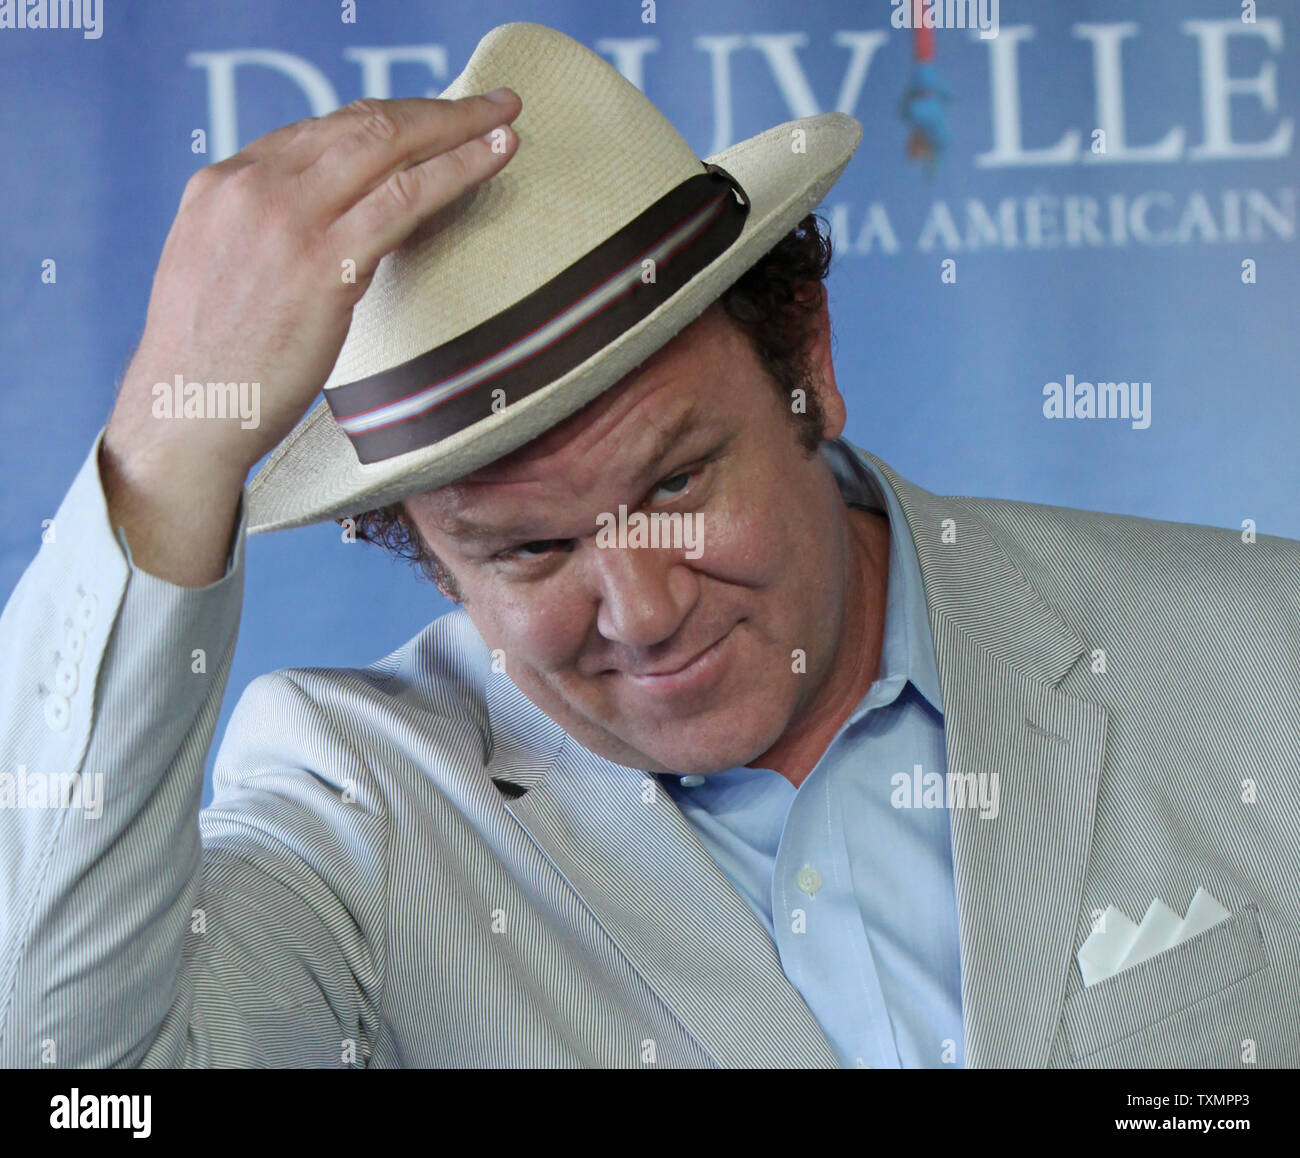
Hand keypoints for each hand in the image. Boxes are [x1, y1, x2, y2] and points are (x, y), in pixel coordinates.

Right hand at [100, 91, 520, 584]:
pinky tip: (493, 160)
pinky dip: (458, 171)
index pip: (320, 131)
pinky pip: (406, 198)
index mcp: (224, 182)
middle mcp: (252, 185)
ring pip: (390, 146)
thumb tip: (330, 235)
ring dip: (458, 128)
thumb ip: (268, 238)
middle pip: (361, 123)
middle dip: (434, 109)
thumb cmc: (212, 366)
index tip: (430, 125)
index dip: (387, 123)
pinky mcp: (324, 263)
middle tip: (490, 104)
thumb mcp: (224, 274)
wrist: (183, 415)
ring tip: (505, 123)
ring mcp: (287, 219)